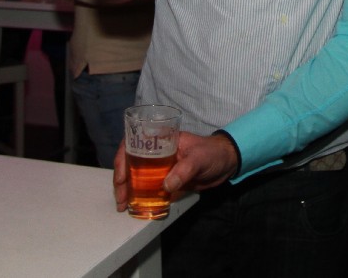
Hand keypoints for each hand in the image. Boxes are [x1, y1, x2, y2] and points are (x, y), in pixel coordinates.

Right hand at [111, 132, 238, 211]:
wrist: (227, 163)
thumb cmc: (212, 153)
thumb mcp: (198, 159)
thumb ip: (184, 170)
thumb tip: (165, 186)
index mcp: (161, 140)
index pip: (133, 144)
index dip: (122, 159)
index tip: (120, 177)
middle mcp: (157, 153)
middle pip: (131, 164)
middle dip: (122, 181)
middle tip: (120, 199)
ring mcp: (162, 168)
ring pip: (138, 178)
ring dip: (129, 191)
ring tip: (123, 206)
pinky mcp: (168, 182)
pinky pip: (151, 189)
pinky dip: (142, 197)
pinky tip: (137, 207)